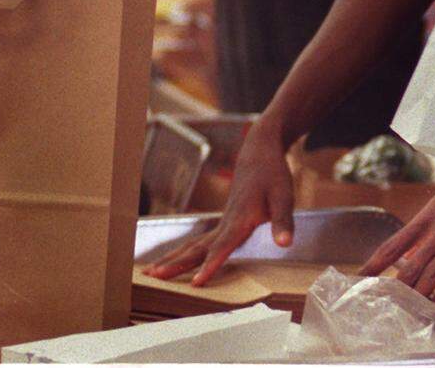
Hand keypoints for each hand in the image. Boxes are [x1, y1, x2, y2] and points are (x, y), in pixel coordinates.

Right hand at [142, 121, 294, 285]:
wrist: (258, 151)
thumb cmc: (272, 173)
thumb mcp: (284, 196)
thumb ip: (282, 222)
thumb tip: (286, 244)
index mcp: (240, 219)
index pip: (223, 246)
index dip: (211, 265)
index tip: (196, 283)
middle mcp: (226, 223)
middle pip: (197, 247)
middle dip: (175, 263)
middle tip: (152, 277)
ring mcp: (221, 222)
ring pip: (193, 244)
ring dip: (172, 258)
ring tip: (148, 272)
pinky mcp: (222, 222)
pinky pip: (198, 242)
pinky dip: (182, 253)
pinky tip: (172, 262)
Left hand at [359, 171, 434, 307]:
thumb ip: (426, 228)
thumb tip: (409, 252)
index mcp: (426, 217)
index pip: (392, 245)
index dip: (373, 265)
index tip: (357, 280)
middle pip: (409, 268)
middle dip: (393, 291)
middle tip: (378, 308)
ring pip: (430, 276)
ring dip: (416, 298)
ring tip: (403, 317)